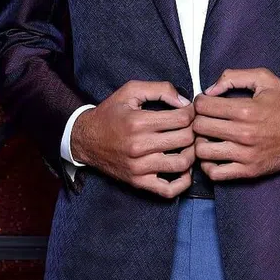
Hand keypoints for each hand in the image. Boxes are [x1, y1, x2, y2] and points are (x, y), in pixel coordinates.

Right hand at [70, 80, 195, 197]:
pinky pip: (168, 190)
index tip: (189, 112)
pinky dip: (183, 182)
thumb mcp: (131, 91)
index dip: (191, 113)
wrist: (86, 139)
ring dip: (192, 153)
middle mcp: (139, 146)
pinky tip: (184, 169)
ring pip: (182, 163)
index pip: (182, 118)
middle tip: (192, 126)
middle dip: (194, 130)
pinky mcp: (138, 182)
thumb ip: (160, 89)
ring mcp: (139, 167)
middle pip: (185, 139)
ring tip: (189, 145)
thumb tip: (184, 102)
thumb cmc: (110, 113)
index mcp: (138, 122)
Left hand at [193, 67, 279, 181]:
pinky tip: (214, 154)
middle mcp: (244, 133)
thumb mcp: (264, 79)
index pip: (203, 106)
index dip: (199, 102)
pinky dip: (208, 165)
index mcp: (246, 109)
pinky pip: (216, 173)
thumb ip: (233, 77)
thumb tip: (209, 90)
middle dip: (197, 120)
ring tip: (207, 136)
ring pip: (202, 151)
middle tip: (204, 118)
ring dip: (200, 142)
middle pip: (199, 127)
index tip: (205, 103)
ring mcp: (246, 155)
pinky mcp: (249, 171)